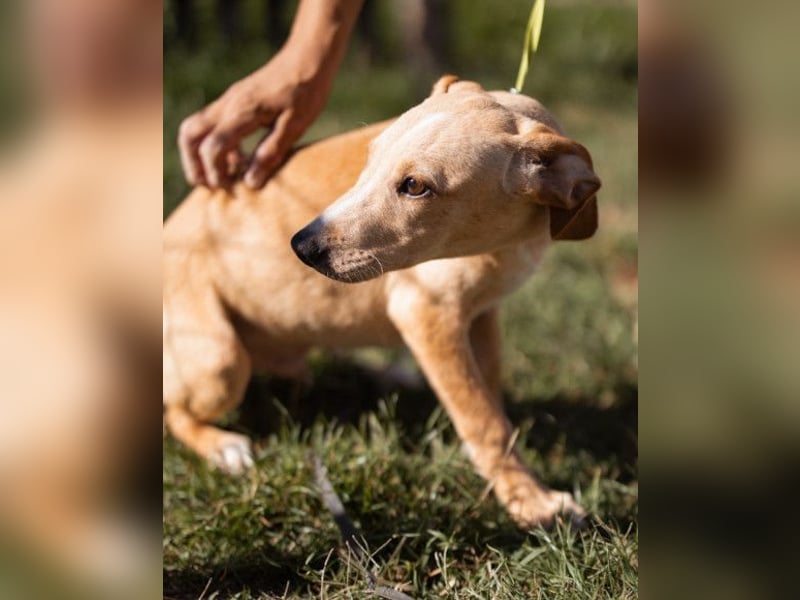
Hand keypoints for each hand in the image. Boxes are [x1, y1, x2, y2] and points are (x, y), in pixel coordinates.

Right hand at [178, 49, 333, 189]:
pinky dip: (216, 144)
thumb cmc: (307, 90)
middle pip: (189, 134)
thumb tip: (250, 183)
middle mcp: (228, 104)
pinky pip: (213, 124)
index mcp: (242, 112)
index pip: (213, 147)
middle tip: (209, 185)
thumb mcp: (295, 126)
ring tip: (223, 176)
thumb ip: (270, 153)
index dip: (215, 172)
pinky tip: (238, 159)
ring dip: (201, 154)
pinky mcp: (236, 100)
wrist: (309, 56)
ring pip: (196, 127)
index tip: (230, 187)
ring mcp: (229, 100)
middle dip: (193, 163)